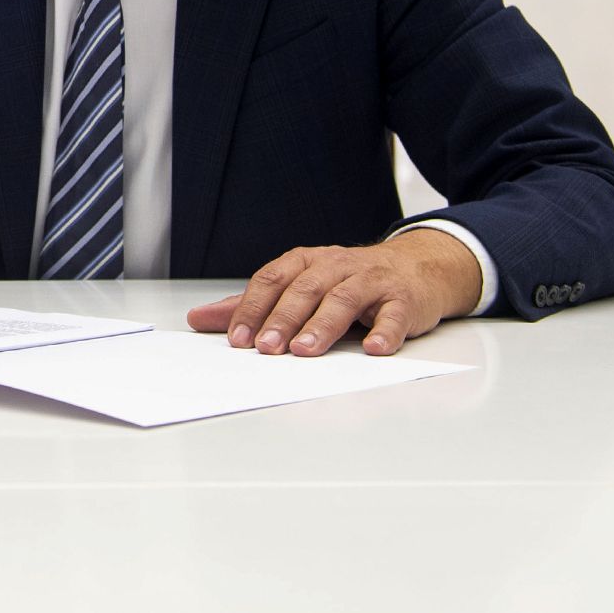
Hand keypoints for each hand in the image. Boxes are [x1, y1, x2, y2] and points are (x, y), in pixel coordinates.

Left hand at [186, 231, 482, 355]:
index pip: (271, 281)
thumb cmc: (348, 281)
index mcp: (305, 262)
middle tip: (267, 348)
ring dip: (323, 325)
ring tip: (305, 350)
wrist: (415, 269)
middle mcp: (335, 266)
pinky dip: (384, 332)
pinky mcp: (403, 300)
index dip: (253, 308)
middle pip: (305, 289)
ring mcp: (371, 281)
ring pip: (344, 299)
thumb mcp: (298, 286)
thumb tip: (198, 319)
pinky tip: (373, 348)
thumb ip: (252, 305)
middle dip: (283, 319)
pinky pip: (394, 315)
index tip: (238, 339)